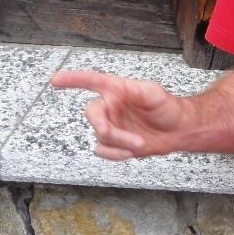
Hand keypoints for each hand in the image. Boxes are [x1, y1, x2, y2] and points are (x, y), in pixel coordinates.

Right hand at [50, 70, 193, 159]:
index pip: (92, 81)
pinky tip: (130, 153)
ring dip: (119, 143)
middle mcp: (110, 106)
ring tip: (139, 144)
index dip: (74, 79)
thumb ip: (135, 91)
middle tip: (123, 137)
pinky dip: (114, 154)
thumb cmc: (167, 107)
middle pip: (92, 114)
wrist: (178, 130)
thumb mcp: (154, 94)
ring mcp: (111, 125)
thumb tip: (116, 94)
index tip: (55, 80)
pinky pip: (102, 150)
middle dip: (104, 127)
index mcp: (117, 90)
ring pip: (100, 136)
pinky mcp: (114, 143)